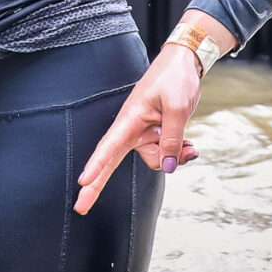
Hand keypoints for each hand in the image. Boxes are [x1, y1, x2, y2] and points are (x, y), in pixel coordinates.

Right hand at [75, 34, 211, 214]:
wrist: (184, 64)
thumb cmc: (175, 78)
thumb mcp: (177, 107)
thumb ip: (171, 139)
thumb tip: (168, 167)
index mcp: (130, 118)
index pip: (110, 145)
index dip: (96, 165)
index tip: (83, 181)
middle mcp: (132, 129)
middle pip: (112, 161)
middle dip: (98, 184)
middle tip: (81, 207)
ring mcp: (143, 134)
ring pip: (155, 160)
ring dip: (173, 157)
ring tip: (189, 145)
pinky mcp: (154, 135)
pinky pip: (164, 154)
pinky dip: (177, 153)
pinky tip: (188, 146)